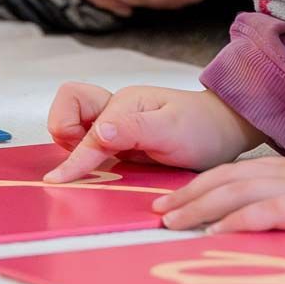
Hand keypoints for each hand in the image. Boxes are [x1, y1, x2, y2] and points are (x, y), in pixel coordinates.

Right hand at [44, 83, 266, 181]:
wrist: (224, 130)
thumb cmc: (204, 127)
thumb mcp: (172, 129)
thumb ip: (134, 130)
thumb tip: (98, 133)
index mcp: (124, 103)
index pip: (88, 133)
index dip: (76, 159)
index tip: (59, 180)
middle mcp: (115, 111)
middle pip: (67, 111)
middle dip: (65, 132)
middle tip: (88, 158)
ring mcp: (117, 127)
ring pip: (74, 129)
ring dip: (75, 146)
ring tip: (95, 164)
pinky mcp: (121, 143)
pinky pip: (91, 147)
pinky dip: (88, 156)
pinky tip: (103, 169)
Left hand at [151, 137, 284, 233]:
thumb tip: (266, 214)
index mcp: (283, 169)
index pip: (229, 174)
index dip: (196, 186)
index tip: (169, 200)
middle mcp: (282, 175)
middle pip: (223, 181)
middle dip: (187, 197)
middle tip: (157, 214)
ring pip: (236, 193)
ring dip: (200, 208)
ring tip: (173, 223)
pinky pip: (266, 212)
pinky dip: (237, 221)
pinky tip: (217, 232)